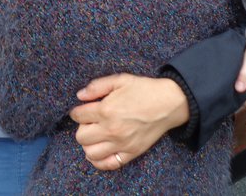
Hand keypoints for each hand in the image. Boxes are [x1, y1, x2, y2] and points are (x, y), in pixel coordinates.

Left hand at [69, 74, 188, 170]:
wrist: (168, 103)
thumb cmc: (144, 89)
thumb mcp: (120, 79)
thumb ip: (97, 86)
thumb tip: (80, 95)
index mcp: (106, 110)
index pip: (78, 116)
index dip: (76, 112)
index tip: (80, 111)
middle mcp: (111, 129)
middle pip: (80, 136)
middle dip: (82, 127)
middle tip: (91, 121)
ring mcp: (121, 144)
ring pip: (90, 153)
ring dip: (89, 144)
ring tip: (96, 135)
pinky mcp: (131, 153)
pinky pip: (108, 164)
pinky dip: (99, 160)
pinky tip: (100, 150)